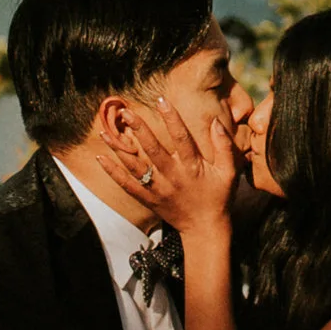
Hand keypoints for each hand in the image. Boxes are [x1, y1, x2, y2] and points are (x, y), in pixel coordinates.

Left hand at [107, 88, 236, 235]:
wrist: (205, 230)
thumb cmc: (218, 198)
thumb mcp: (229, 172)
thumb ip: (224, 146)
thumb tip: (216, 121)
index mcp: (192, 167)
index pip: (181, 138)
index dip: (172, 118)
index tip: (161, 99)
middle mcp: (173, 176)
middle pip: (153, 149)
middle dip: (139, 129)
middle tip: (126, 112)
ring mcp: (158, 189)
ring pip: (135, 166)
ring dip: (119, 149)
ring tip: (105, 132)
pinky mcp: (148, 199)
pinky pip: (127, 185)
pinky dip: (113, 172)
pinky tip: (101, 158)